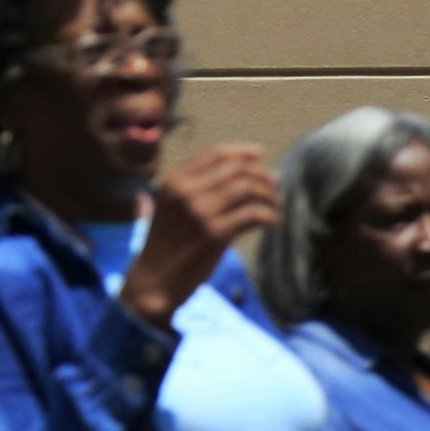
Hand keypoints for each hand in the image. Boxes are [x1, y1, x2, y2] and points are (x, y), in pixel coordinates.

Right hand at [121, 145, 280, 325]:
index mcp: (174, 181)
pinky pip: (253, 214)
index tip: (260, 155)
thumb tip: (251, 172)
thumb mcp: (174, 206)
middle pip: (236, 168)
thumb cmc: (168, 243)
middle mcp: (186, 191)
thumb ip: (201, 188)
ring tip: (275, 204)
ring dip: (268, 194)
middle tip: (274, 184)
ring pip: (247, 187)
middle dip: (260, 174)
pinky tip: (273, 221)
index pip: (215, 153)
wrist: (154, 278)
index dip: (242, 152)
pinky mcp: (215, 233)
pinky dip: (269, 215)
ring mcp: (200, 211)